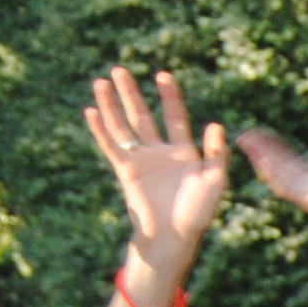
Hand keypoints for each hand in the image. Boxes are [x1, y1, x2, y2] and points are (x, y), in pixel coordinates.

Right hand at [81, 68, 232, 259]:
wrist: (174, 236)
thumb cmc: (197, 213)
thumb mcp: (214, 181)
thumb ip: (216, 153)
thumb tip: (216, 125)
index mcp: (182, 152)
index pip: (174, 116)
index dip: (169, 96)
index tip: (162, 75)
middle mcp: (159, 153)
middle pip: (142, 116)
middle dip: (130, 93)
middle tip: (119, 69)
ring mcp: (141, 161)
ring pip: (122, 127)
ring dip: (111, 105)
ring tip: (101, 82)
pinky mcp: (126, 172)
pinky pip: (111, 146)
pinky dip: (100, 130)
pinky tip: (91, 111)